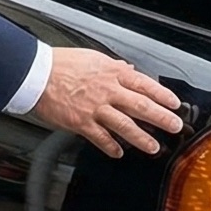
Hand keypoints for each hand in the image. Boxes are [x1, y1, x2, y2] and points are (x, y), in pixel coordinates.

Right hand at [30, 49, 183, 157]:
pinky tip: (118, 152)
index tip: (174, 104)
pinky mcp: (81, 123)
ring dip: (142, 138)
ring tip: (153, 147)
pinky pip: (101, 138)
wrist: (36, 74)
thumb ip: (113, 66)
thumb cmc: (61, 64)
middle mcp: (107, 91)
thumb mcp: (92, 58)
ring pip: (125, 125)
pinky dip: (111, 147)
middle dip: (161, 118)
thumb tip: (129, 69)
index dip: (162, 95)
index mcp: (111, 73)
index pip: (144, 84)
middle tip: (174, 126)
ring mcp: (95, 108)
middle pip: (141, 106)